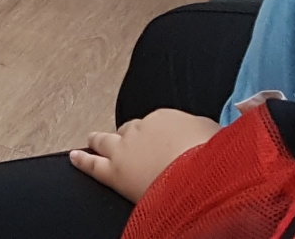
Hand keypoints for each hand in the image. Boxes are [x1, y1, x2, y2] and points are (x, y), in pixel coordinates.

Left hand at [68, 110, 219, 201]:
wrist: (196, 178)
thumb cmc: (211, 158)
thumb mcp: (219, 135)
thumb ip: (210, 128)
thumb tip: (220, 122)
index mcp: (167, 117)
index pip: (157, 124)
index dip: (158, 135)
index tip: (163, 142)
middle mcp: (142, 128)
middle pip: (132, 130)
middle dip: (131, 138)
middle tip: (133, 146)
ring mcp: (125, 148)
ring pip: (107, 141)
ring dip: (100, 141)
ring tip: (92, 140)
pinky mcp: (113, 171)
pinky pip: (92, 163)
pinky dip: (81, 160)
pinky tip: (73, 157)